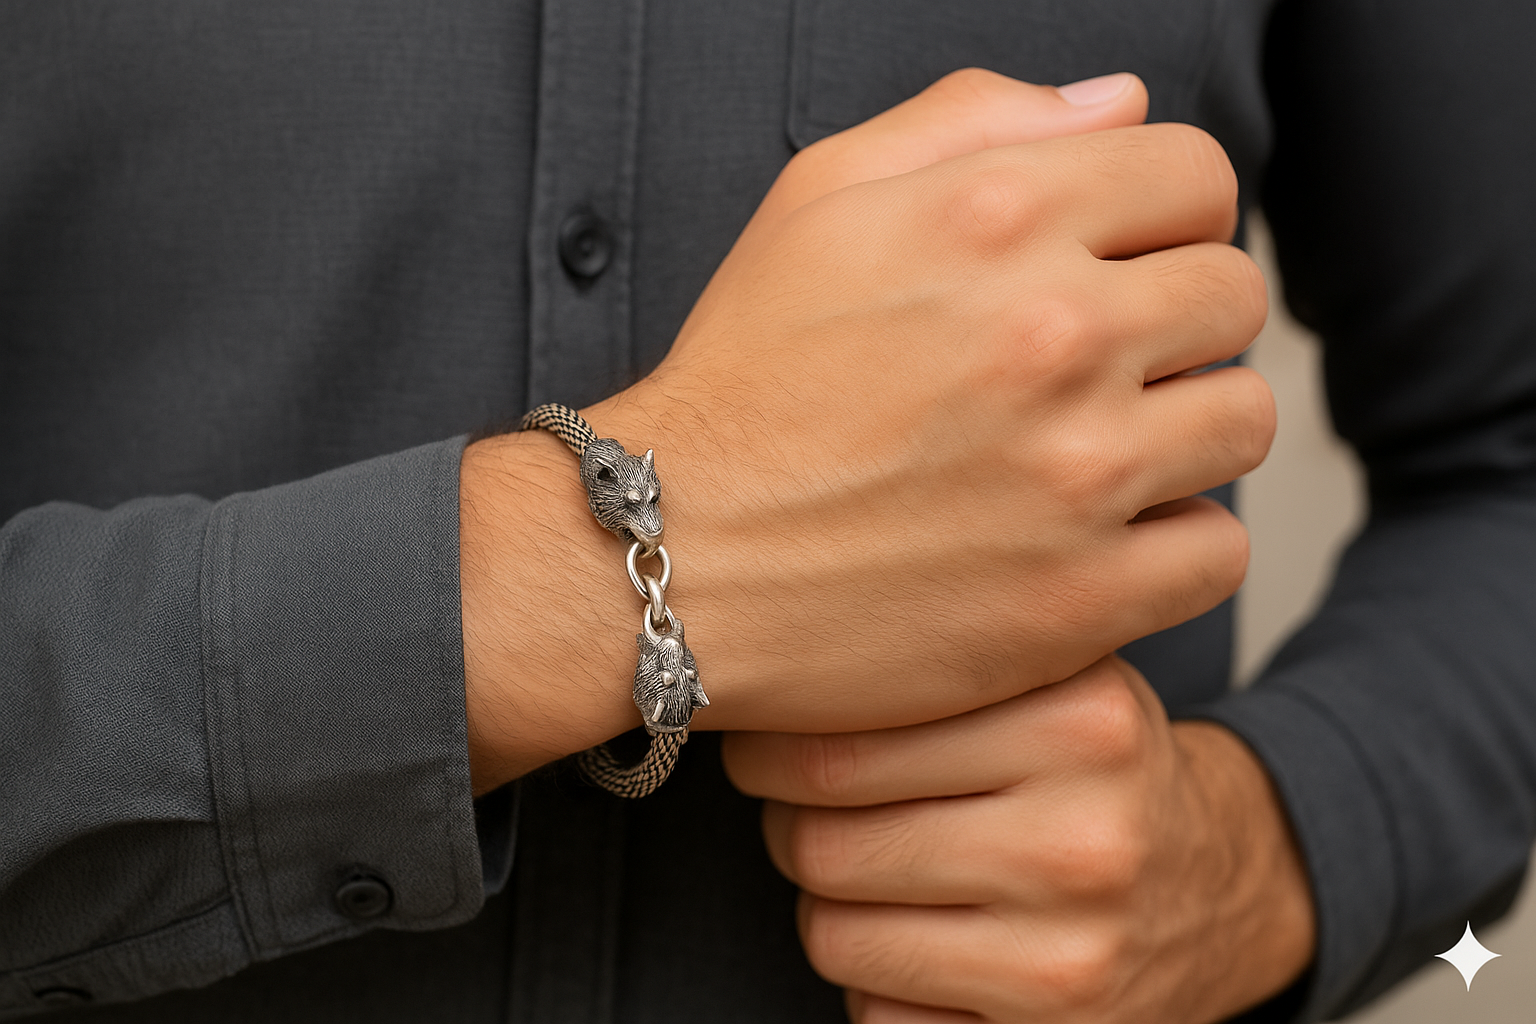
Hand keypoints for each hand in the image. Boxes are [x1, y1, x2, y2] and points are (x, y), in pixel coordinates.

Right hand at [461, 71, 1272, 787]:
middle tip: (1102, 365)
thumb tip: (1120, 103)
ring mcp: (1074, 472)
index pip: (1197, 177)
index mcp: (996, 215)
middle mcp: (1053, 333)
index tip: (1124, 263)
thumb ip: (972, 119)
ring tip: (1104, 451)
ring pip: (1243, 420)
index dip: (1167, 216)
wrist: (671, 554)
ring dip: (1188, 429)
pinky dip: (1175, 542)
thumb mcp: (819, 199)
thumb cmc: (743, 378)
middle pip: (1233, 295)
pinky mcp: (1077, 595)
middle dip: (1179, 320)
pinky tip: (1100, 537)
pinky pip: (1216, 549)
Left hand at [722, 657, 1315, 1023]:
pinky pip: (878, 1018)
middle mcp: (1082, 839)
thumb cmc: (1092, 769)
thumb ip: (942, 658)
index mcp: (1079, 722)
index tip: (761, 748)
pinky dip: (881, 987)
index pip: (835, 747)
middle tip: (814, 812)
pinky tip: (933, 944)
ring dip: (833, 910)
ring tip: (884, 875)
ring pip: (835, 936)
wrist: (1215, 885)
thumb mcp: (1051, 679)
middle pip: (821, 845)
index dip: (769, 752)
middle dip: (793, 830)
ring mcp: (1070, 955)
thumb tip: (773, 671)